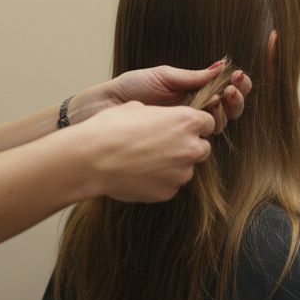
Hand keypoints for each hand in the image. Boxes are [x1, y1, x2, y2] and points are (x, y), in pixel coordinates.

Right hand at [67, 101, 213, 202]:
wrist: (91, 159)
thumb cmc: (111, 128)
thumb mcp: (137, 107)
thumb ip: (160, 114)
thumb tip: (160, 118)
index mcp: (187, 121)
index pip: (208, 123)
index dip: (193, 125)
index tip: (180, 128)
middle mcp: (190, 147)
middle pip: (202, 148)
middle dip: (187, 147)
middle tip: (162, 146)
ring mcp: (181, 173)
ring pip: (185, 168)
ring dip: (173, 165)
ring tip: (144, 160)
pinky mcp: (168, 192)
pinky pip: (170, 184)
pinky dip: (160, 180)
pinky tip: (139, 173)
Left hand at [104, 63, 251, 133]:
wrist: (104, 107)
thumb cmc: (130, 89)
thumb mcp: (163, 77)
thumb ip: (192, 76)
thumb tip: (222, 65)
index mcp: (193, 94)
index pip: (225, 92)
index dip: (237, 86)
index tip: (238, 76)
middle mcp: (194, 113)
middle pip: (229, 111)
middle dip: (236, 99)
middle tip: (231, 90)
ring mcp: (185, 130)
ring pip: (219, 126)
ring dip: (225, 111)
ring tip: (219, 99)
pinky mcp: (176, 146)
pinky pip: (200, 141)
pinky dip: (208, 129)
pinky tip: (205, 118)